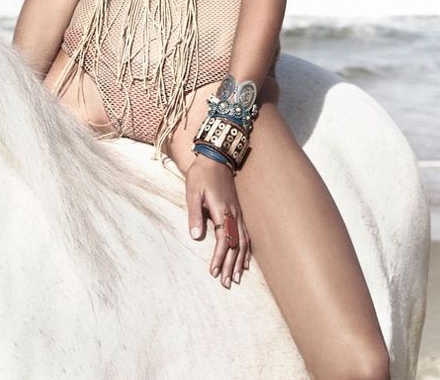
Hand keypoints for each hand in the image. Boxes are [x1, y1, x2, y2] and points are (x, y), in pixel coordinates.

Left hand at [185, 154, 250, 287]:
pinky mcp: (238, 211)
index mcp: (222, 210)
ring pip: (243, 242)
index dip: (219, 257)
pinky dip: (247, 250)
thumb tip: (196, 236)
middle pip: (236, 245)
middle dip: (231, 265)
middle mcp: (234, 214)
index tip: (213, 272)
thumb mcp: (193, 192)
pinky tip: (246, 261)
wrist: (215, 157)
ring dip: (240, 261)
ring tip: (237, 278)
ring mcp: (238, 213)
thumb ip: (195, 214)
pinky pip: (246, 235)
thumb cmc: (201, 174)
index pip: (224, 240)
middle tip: (226, 283)